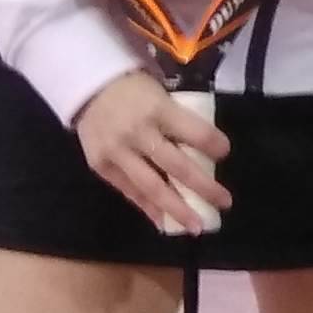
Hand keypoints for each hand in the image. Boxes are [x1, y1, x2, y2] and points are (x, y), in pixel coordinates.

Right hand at [76, 70, 228, 234]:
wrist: (87, 86)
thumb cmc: (133, 89)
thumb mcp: (161, 93)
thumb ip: (178, 119)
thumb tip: (205, 149)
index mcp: (159, 109)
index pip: (196, 133)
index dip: (215, 146)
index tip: (225, 154)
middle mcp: (139, 133)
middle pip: (178, 167)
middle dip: (204, 188)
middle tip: (225, 203)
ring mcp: (118, 152)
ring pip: (152, 187)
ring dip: (178, 209)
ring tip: (196, 227)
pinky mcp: (102, 166)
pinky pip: (130, 191)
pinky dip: (149, 208)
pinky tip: (165, 221)